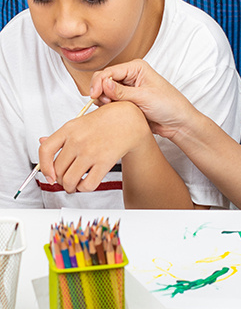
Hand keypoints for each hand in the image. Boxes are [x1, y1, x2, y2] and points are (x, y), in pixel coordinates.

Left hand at [38, 102, 152, 192]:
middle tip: (65, 181)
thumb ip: (62, 134)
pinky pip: (88, 184)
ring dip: (70, 187)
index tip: (48, 175)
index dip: (43, 167)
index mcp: (69, 128)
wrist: (130, 120)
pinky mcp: (105, 161)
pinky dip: (84, 188)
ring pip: (70, 180)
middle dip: (60, 180)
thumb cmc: (107, 120)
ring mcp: (91, 152)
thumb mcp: (80, 121)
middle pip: (58, 170)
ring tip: (75, 185)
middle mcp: (78, 140)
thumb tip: (42, 141)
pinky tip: (87, 183)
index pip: (45, 150)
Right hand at [89, 59, 195, 138]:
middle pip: (103, 80)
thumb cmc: (169, 105)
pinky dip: (109, 106)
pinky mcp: (127, 100)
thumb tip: (103, 84)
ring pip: (104, 92)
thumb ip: (121, 91)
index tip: (94, 95)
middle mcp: (131, 76)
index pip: (109, 71)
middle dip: (100, 91)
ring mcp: (128, 88)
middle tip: (105, 103)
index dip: (99, 82)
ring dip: (104, 100)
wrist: (178, 122)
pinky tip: (115, 111)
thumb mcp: (144, 97)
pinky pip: (110, 102)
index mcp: (136, 68)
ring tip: (113, 107)